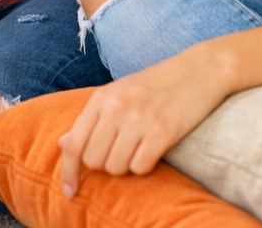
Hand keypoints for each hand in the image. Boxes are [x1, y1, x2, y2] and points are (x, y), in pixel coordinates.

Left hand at [58, 48, 230, 198]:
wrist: (199, 70)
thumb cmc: (156, 84)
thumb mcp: (118, 93)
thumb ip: (91, 119)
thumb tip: (62, 143)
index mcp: (102, 97)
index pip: (74, 142)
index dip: (69, 171)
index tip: (71, 191)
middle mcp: (116, 107)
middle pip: (94, 161)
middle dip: (106, 165)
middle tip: (123, 152)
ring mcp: (139, 119)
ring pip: (116, 168)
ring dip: (126, 166)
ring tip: (140, 147)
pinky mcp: (162, 131)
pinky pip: (140, 168)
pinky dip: (146, 166)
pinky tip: (154, 150)